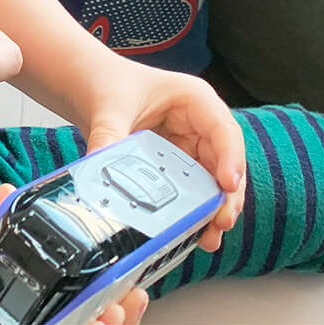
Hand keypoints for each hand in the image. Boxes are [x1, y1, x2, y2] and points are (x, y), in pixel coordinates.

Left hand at [80, 62, 244, 251]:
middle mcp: (200, 125)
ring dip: (213, 209)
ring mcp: (191, 146)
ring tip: (210, 238)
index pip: (223, 130)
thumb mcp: (109, 108)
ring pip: (211, 181)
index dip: (230, 158)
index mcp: (195, 100)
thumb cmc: (111, 86)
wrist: (93, 89)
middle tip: (222, 222)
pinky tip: (193, 235)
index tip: (228, 185)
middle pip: (224, 162)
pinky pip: (191, 190)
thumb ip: (107, 136)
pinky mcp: (176, 165)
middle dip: (226, 194)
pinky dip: (192, 211)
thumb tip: (98, 164)